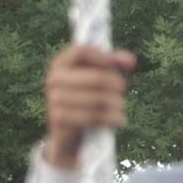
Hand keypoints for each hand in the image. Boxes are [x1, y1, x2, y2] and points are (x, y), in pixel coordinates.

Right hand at [42, 44, 136, 168]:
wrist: (65, 132)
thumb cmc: (85, 98)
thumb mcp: (96, 77)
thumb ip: (112, 64)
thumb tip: (129, 61)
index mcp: (60, 64)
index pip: (81, 50)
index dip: (103, 57)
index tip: (114, 66)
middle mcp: (53, 79)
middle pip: (99, 77)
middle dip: (117, 86)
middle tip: (121, 93)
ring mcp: (54, 99)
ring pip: (100, 99)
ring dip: (117, 105)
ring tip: (119, 108)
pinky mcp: (60, 118)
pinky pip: (94, 116)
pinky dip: (112, 119)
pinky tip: (117, 120)